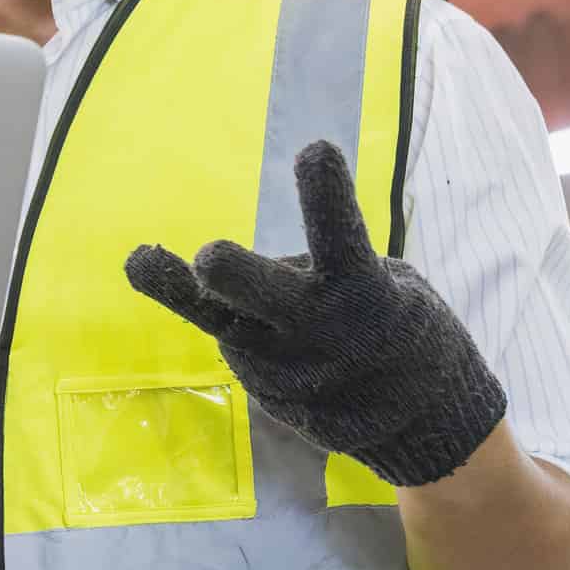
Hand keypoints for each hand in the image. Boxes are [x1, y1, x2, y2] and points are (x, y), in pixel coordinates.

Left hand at [123, 140, 507, 487]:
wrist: (426, 420)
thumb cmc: (400, 328)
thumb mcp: (385, 287)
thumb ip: (317, 272)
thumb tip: (234, 277)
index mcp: (365, 292)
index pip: (342, 236)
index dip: (327, 195)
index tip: (315, 149)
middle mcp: (320, 330)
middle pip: (261, 295)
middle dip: (232, 274)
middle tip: (207, 255)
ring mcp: (292, 372)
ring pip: (224, 326)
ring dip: (180, 291)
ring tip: (142, 261)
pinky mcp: (273, 400)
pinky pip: (246, 353)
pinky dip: (249, 337)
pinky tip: (272, 338)